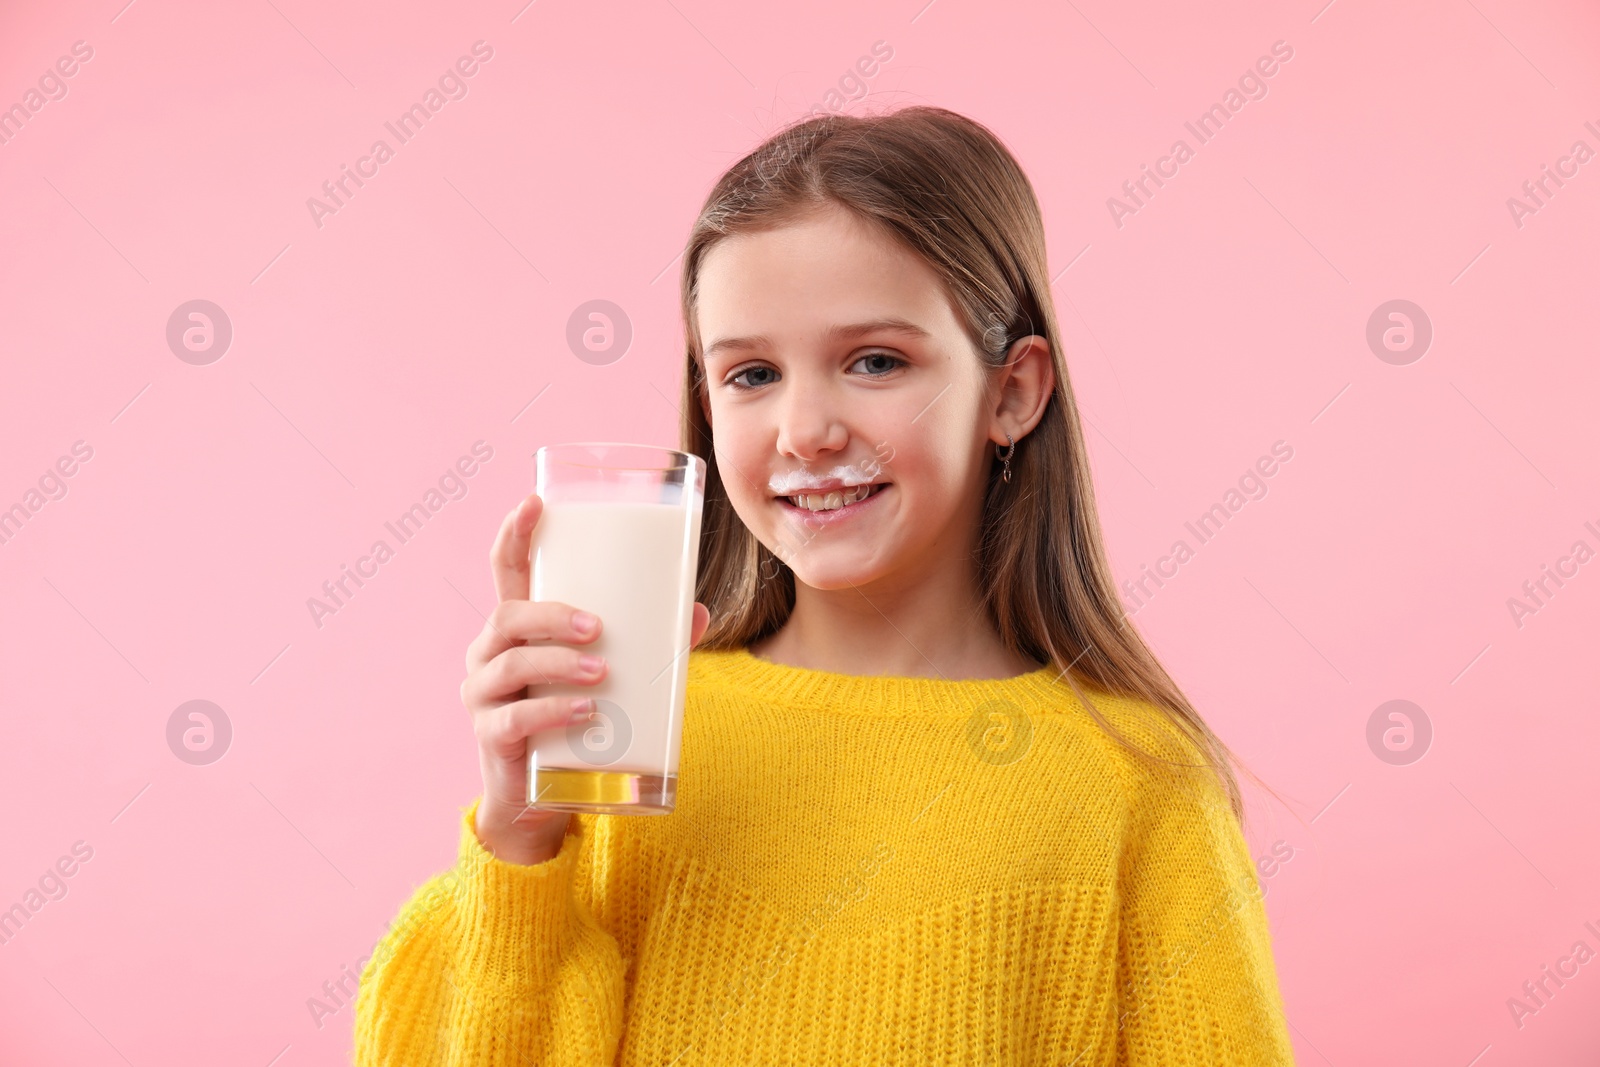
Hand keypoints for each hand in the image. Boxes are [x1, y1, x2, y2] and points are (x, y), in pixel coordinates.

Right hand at [462, 492, 710, 864]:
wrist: (542, 795)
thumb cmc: (575, 716)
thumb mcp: (609, 673)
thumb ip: (648, 641)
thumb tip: (698, 610)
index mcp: (517, 626)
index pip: (506, 569)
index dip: (515, 534)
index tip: (533, 503)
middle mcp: (490, 652)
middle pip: (507, 615)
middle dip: (551, 614)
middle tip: (598, 628)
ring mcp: (484, 694)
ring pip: (509, 663)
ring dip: (557, 663)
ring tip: (601, 673)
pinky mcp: (491, 736)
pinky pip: (515, 718)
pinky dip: (552, 711)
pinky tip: (586, 711)